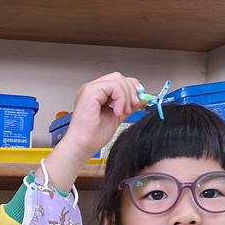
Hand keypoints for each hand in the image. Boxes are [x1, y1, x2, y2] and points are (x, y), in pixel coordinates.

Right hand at [44, 72, 143, 190]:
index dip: (131, 87)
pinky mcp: (90, 92)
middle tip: (133, 106)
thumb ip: (128, 106)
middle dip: (131, 91)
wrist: (82, 146)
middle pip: (118, 77)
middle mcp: (92, 89)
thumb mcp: (117, 117)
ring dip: (126, 96)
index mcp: (97, 94)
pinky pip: (113, 86)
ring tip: (123, 112)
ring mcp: (90, 89)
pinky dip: (120, 98)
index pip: (118, 81)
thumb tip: (142, 99)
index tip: (139, 100)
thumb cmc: (93, 137)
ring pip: (117, 80)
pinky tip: (117, 112)